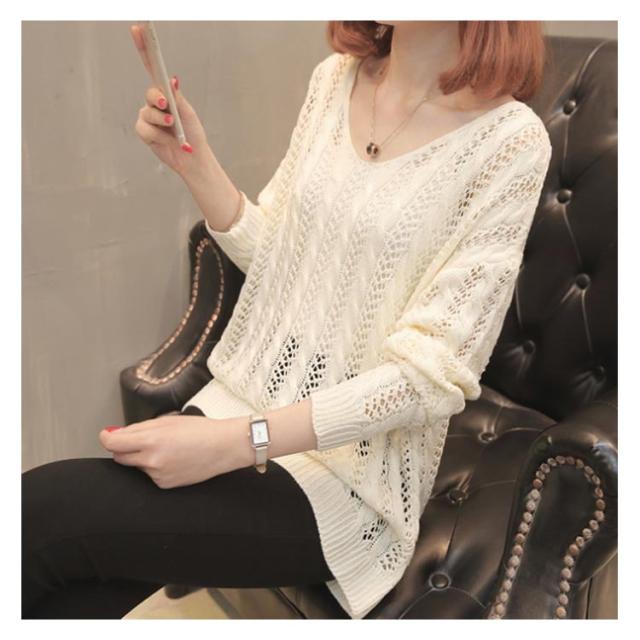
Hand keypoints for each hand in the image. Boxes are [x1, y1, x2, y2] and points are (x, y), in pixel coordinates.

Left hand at [99, 414, 251, 488]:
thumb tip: (115, 434)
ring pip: (136, 466)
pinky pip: (150, 475)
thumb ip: (138, 428)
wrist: (224, 447)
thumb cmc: (200, 430)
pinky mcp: (165, 485)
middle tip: (144, 439)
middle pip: (120, 457)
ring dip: (143, 458)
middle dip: (125, 447)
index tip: (107, 435)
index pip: (112, 443)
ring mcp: (158, 476)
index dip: (107, 437)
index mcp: (151, 440)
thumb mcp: (168, 420)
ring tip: (168, 448)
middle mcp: (152, 461)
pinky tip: (173, 459)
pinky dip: (155, 467)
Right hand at [130, 24, 214, 177]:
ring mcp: (148, 117)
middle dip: (157, 99)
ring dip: (161, 121)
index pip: (153, 68)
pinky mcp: (144, 132)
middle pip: (149, 92)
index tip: (138, 29)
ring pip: (147, 113)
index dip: (145, 49)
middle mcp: (155, 104)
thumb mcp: (188, 113)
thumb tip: (172, 80)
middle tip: (166, 106)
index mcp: (167, 95)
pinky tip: (167, 141)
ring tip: (173, 128)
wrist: (192, 159)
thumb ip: (177, 98)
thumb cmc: (193, 135)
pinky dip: (157, 135)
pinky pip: (145, 129)